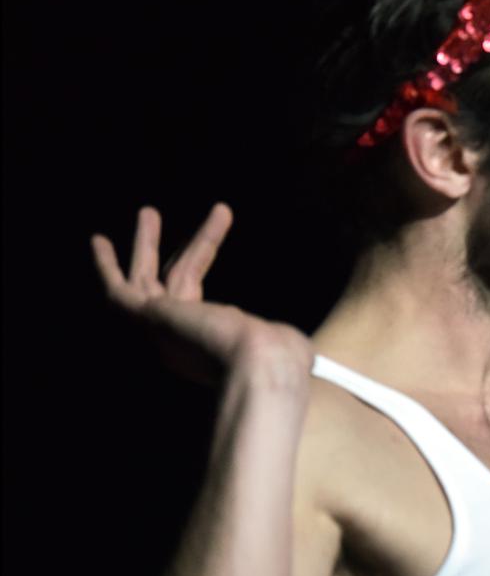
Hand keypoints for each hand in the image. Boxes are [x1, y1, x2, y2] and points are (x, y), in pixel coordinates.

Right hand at [91, 204, 311, 385]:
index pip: (202, 301)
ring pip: (147, 279)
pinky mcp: (146, 320)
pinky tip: (98, 241)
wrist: (260, 364)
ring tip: (149, 211)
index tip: (212, 245)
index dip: (206, 264)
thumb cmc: (280, 357)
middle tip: (165, 229)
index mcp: (211, 349)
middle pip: (173, 286)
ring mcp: (162, 332)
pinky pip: (120, 290)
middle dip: (171, 257)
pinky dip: (106, 266)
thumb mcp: (285, 346)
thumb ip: (285, 347)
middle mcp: (180, 343)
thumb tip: (306, 354)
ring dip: (147, 244)